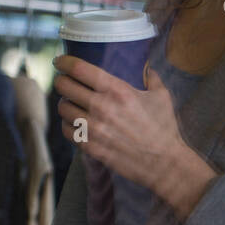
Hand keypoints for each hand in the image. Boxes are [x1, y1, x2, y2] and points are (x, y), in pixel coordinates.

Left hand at [53, 54, 217, 216]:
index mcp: (118, 91)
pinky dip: (66, 124)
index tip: (60, 61)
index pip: (79, 69)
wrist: (165, 163)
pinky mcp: (90, 146)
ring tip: (70, 103)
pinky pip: (65, 130)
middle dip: (61, 81)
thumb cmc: (164, 128)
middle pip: (64, 86)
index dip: (64, 62)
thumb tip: (147, 66)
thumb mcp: (161, 97)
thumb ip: (151, 78)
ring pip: (62, 108)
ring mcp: (94, 128)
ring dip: (64, 103)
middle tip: (64, 82)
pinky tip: (73, 122)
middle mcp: (102, 107)